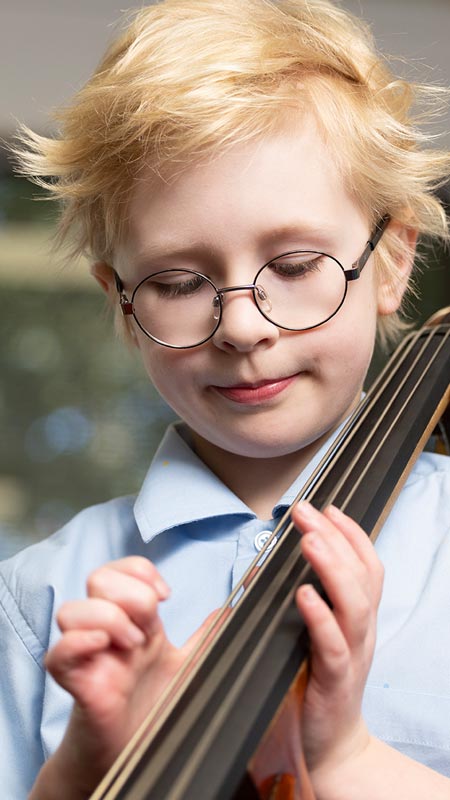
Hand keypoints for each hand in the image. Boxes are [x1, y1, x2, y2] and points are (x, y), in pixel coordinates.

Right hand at [40, 556, 210, 796]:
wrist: (136, 755)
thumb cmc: (154, 707)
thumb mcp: (188, 664)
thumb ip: (207, 636)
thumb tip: (231, 608)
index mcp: (132, 619)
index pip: (123, 569)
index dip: (142, 572)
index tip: (166, 595)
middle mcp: (107, 630)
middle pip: (98, 578)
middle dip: (131, 594)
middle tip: (150, 628)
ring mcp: (89, 655)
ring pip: (71, 609)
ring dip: (108, 618)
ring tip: (134, 646)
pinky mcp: (76, 684)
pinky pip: (58, 653)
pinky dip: (79, 642)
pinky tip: (105, 648)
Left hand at [292, 502, 383, 781]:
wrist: (330, 749)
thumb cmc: (316, 686)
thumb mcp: (316, 636)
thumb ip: (304, 603)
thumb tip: (271, 566)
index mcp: (356, 618)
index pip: (366, 565)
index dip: (351, 533)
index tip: (327, 507)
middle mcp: (361, 632)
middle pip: (361, 575)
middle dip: (335, 536)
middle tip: (306, 510)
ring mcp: (351, 656)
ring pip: (354, 604)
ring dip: (331, 566)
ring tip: (308, 539)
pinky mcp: (335, 683)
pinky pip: (333, 646)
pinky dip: (319, 617)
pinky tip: (303, 594)